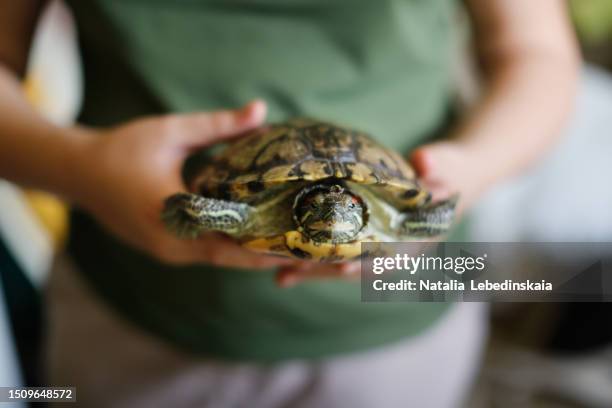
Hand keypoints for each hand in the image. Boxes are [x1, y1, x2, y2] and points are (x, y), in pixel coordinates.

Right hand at [69, 100, 296, 267]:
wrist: (77, 172)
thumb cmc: (121, 149)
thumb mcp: (172, 132)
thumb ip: (218, 125)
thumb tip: (261, 111)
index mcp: (172, 217)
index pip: (228, 241)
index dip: (265, 243)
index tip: (298, 239)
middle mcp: (171, 245)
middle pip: (229, 258)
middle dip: (265, 252)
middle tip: (303, 243)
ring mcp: (168, 252)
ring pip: (219, 259)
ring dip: (249, 251)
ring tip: (288, 239)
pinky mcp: (166, 249)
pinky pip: (206, 253)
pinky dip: (231, 246)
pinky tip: (255, 233)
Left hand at [275, 140, 482, 286]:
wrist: (449, 179)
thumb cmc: (450, 172)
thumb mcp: (449, 165)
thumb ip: (439, 165)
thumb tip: (425, 160)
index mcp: (418, 239)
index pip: (389, 256)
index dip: (365, 264)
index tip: (340, 269)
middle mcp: (395, 250)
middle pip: (357, 267)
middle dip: (325, 271)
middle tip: (291, 272)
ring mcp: (377, 248)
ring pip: (342, 265)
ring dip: (312, 271)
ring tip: (279, 276)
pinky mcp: (362, 240)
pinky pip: (335, 254)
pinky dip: (312, 259)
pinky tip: (283, 266)